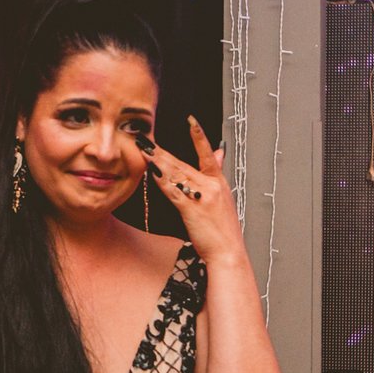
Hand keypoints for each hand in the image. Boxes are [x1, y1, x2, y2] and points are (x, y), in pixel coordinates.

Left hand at [142, 116, 245, 264]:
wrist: (228, 252)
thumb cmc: (223, 230)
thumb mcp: (224, 198)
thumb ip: (218, 173)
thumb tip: (220, 152)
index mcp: (219, 182)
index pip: (208, 154)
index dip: (199, 136)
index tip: (191, 120)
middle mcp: (211, 186)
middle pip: (184, 163)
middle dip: (163, 151)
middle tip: (148, 138)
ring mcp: (202, 196)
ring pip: (176, 174)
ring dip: (158, 161)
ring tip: (145, 149)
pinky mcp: (192, 209)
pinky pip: (173, 192)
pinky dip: (162, 181)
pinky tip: (151, 172)